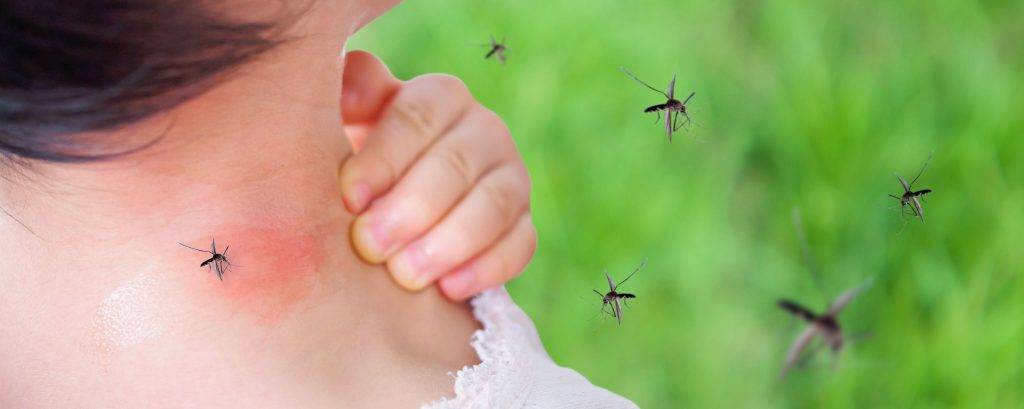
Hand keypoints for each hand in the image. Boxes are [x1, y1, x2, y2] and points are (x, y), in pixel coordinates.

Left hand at [339, 51, 535, 300]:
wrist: (396, 209)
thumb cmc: (364, 164)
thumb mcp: (350, 124)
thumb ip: (349, 97)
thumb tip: (351, 87)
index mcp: (439, 98)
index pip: (415, 120)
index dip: (382, 160)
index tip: (347, 198)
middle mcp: (484, 130)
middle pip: (454, 165)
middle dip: (411, 209)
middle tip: (369, 245)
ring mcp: (512, 178)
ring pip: (493, 205)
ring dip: (448, 243)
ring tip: (405, 276)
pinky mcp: (524, 224)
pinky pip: (520, 245)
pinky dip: (486, 268)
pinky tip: (449, 289)